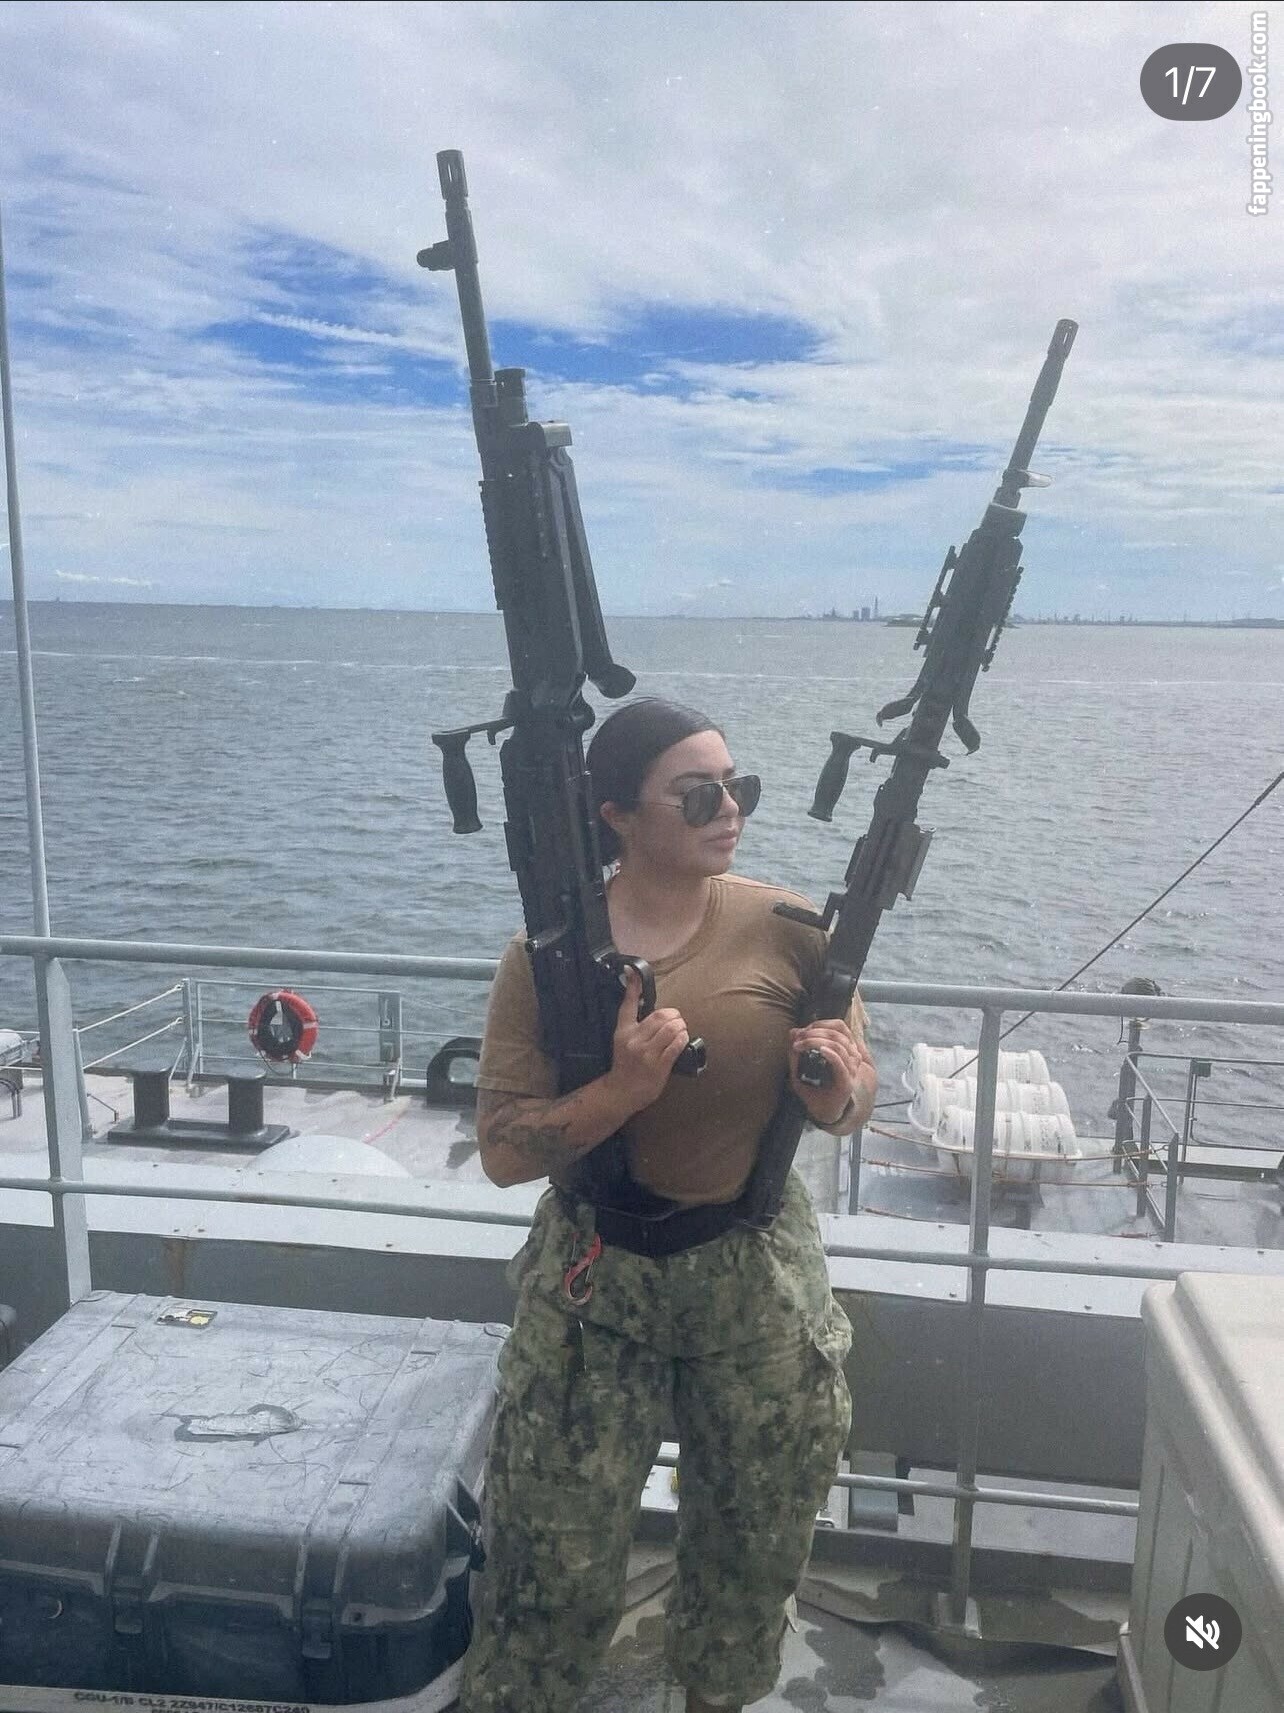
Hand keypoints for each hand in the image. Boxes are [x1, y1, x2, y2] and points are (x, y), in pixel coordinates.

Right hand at [604, 966, 690, 1114]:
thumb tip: (652, 1006)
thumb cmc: (626, 1063)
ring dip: (681, 1026)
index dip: (633, 986)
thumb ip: (635, 1023)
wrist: (622, 1091)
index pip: (628, 1004)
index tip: (633, 970)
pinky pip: (676, 1045)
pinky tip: (683, 1038)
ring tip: (681, 1029)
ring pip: (671, 1029)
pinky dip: (683, 1038)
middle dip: (674, 1015)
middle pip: (660, 1016)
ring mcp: (647, 1054)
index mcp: (624, 1031)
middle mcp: (634, 1040)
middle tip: (677, 1019)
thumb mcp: (624, 1040)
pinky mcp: (659, 1065)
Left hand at [789, 1020, 875, 1126]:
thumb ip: (797, 1051)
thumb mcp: (799, 1068)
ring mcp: (850, 1070)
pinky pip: (841, 1063)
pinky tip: (821, 1051)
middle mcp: (850, 1058)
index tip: (803, 1030)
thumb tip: (793, 1031)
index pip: (839, 1026)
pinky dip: (831, 1054)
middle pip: (837, 1034)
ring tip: (800, 1046)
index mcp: (843, 1050)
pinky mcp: (846, 1082)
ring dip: (816, 1041)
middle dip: (815, 1032)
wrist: (822, 1112)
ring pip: (838, 1045)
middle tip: (797, 1039)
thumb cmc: (814, 1090)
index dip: (821, 1024)